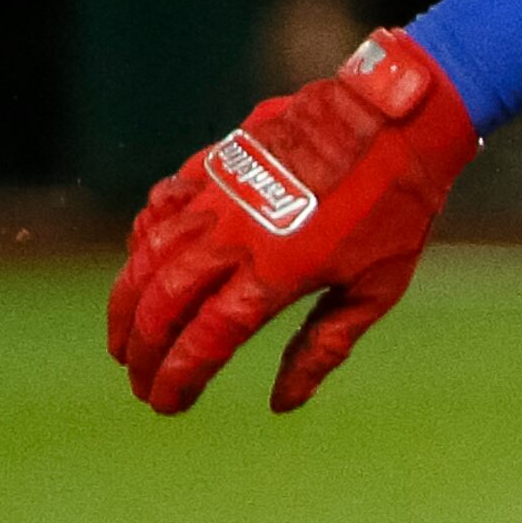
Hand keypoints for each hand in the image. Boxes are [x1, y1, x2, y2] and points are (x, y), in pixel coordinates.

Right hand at [107, 30, 478, 414]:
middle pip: (162, 302)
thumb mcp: (376, 289)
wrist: (397, 118)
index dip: (177, 376)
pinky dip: (143, 239)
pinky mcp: (216, 162)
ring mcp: (219, 195)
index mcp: (275, 274)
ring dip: (127, 301)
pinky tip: (142, 262)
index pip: (205, 339)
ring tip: (123, 337)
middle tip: (138, 380)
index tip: (164, 404)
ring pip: (148, 255)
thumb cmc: (398, 208)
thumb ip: (324, 345)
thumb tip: (281, 402)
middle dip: (141, 348)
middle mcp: (235, 236)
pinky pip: (162, 206)